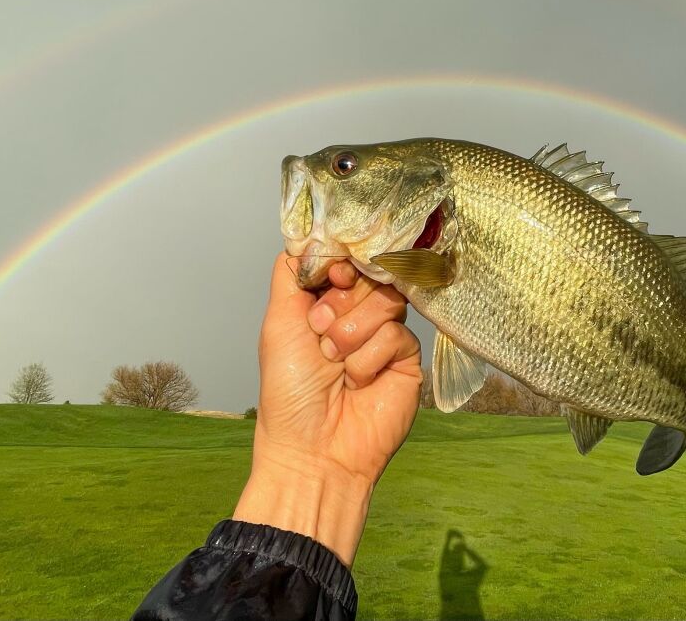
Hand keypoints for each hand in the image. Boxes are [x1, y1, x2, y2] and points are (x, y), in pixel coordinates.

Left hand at [234, 252, 422, 564]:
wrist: (315, 450)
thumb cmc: (290, 393)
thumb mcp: (279, 322)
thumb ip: (293, 272)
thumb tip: (310, 236)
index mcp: (323, 303)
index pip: (343, 258)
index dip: (340, 262)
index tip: (331, 277)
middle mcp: (355, 314)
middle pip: (367, 273)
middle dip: (341, 302)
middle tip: (322, 333)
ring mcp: (383, 334)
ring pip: (385, 299)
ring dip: (353, 332)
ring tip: (336, 363)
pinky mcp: (406, 357)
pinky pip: (397, 333)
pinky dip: (370, 357)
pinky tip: (358, 382)